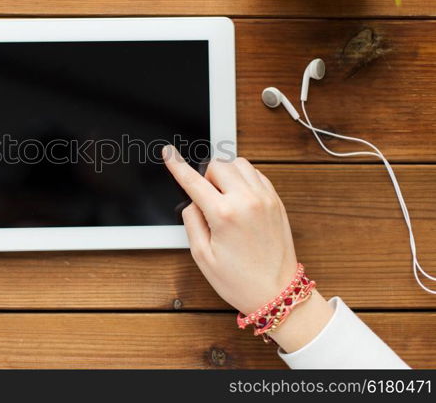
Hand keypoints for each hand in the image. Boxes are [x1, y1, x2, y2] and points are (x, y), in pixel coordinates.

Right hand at [163, 147, 332, 351]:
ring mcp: (265, 199)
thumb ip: (192, 222)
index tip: (168, 153)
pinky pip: (257, 174)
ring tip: (223, 196)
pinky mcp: (276, 201)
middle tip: (206, 198)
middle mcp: (247, 201)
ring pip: (239, 164)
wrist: (277, 292)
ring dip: (226, 173)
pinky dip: (244, 178)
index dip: (177, 165)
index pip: (193, 180)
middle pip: (218, 165)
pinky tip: (239, 197)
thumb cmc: (239, 280)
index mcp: (224, 215)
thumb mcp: (202, 256)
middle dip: (206, 176)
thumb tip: (192, 201)